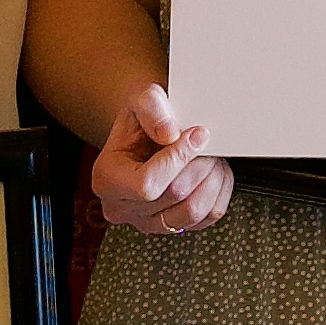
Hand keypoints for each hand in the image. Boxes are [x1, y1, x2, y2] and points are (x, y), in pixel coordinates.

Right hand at [93, 84, 231, 232]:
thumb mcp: (140, 98)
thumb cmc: (141, 117)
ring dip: (212, 179)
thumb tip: (169, 134)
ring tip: (212, 155)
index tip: (197, 134)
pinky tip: (214, 171)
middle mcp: (122, 207)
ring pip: (192, 212)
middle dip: (199, 164)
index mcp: (106, 179)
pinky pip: (207, 218)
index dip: (178, 159)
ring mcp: (147, 222)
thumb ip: (152, 107)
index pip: (146, 184)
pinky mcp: (173, 227)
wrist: (145, 130)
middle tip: (208, 140)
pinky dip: (219, 193)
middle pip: (174, 196)